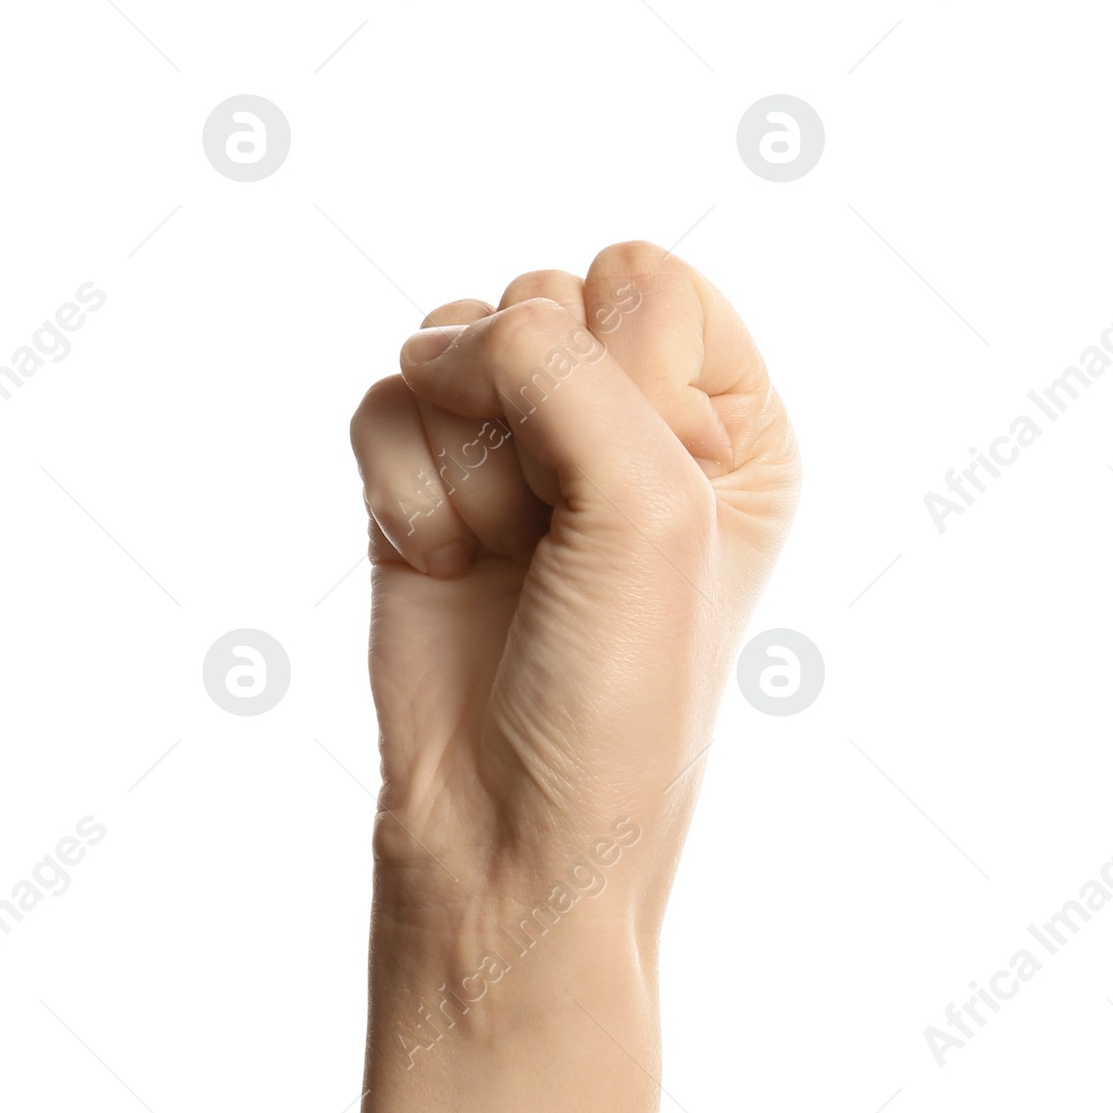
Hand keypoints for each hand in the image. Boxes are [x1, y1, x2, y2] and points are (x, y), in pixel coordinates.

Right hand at [350, 240, 799, 948]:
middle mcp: (626, 425)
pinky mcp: (425, 490)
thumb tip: (442, 340)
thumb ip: (562, 368)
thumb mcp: (646, 510)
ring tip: (503, 565)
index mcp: (728, 424)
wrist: (508, 833)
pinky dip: (404, 492)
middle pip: (543, 298)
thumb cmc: (616, 696)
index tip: (640, 502)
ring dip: (466, 468)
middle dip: (534, 423)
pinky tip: (445, 571)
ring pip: (450, 346)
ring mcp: (518, 456)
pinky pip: (385, 406)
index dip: (627, 376)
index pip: (649, 280)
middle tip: (557, 544)